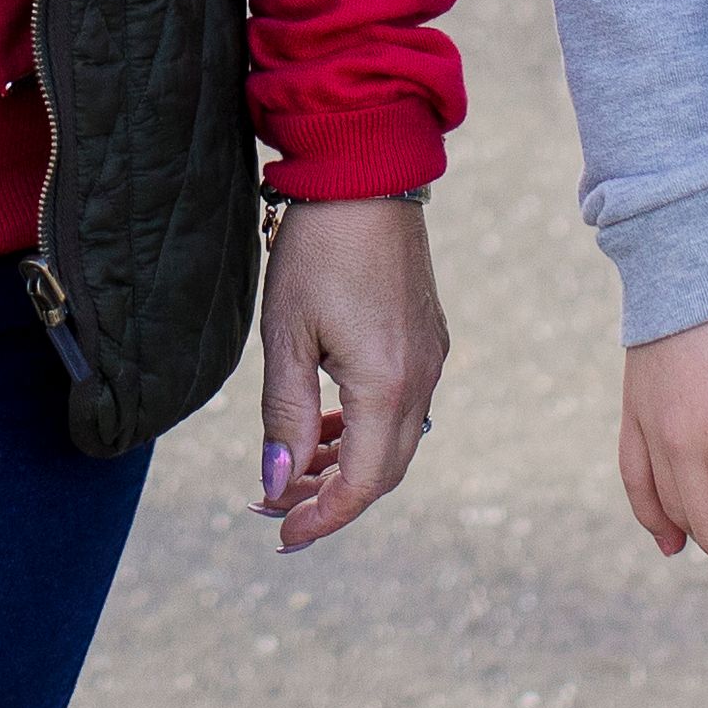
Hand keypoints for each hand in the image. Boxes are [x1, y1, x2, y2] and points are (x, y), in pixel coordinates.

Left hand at [254, 194, 447, 551]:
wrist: (367, 173)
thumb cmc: (317, 249)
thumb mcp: (286, 337)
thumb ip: (285, 417)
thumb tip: (276, 482)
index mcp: (387, 385)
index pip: (363, 483)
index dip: (322, 517)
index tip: (281, 534)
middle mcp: (421, 378)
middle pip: (385, 471)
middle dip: (331, 497)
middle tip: (276, 506)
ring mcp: (431, 356)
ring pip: (395, 439)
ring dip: (347, 463)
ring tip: (294, 466)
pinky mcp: (427, 336)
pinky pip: (402, 406)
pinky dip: (364, 429)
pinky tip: (327, 421)